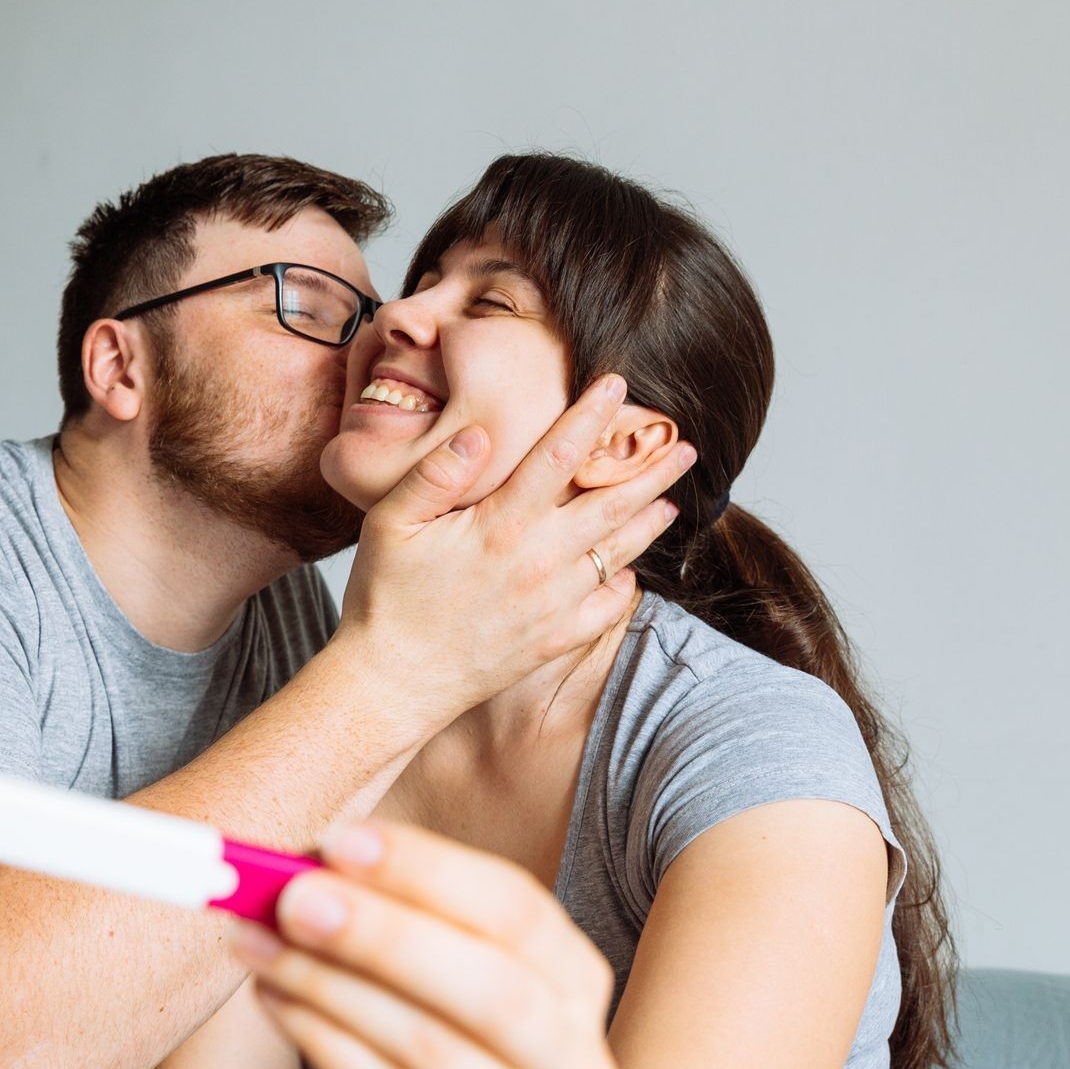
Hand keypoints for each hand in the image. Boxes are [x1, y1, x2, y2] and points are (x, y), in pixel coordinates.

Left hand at [228, 820, 619, 1068]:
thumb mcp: (433, 953)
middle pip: (492, 988)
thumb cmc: (427, 1011)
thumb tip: (310, 859)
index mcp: (574, 980)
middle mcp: (570, 1058)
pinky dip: (320, 1039)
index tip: (341, 841)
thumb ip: (391, 902)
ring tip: (259, 941)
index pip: (517, 910)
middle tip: (293, 899)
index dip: (428, 871)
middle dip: (385, 935)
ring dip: (327, 983)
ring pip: (428, 1046)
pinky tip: (275, 996)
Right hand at [337, 373, 694, 732]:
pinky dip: (624, 587)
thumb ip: (435, 474)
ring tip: (672, 503)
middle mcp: (537, 562)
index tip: (617, 385)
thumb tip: (480, 432)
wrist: (392, 683)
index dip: (590, 415)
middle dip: (651, 472)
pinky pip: (605, 609)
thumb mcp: (389, 524)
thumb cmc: (383, 598)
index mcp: (500, 525)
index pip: (558, 456)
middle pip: (610, 505)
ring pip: (617, 555)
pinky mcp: (552, 640)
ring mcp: (551, 604)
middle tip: (685, 449)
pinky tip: (629, 574)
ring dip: (648, 525)